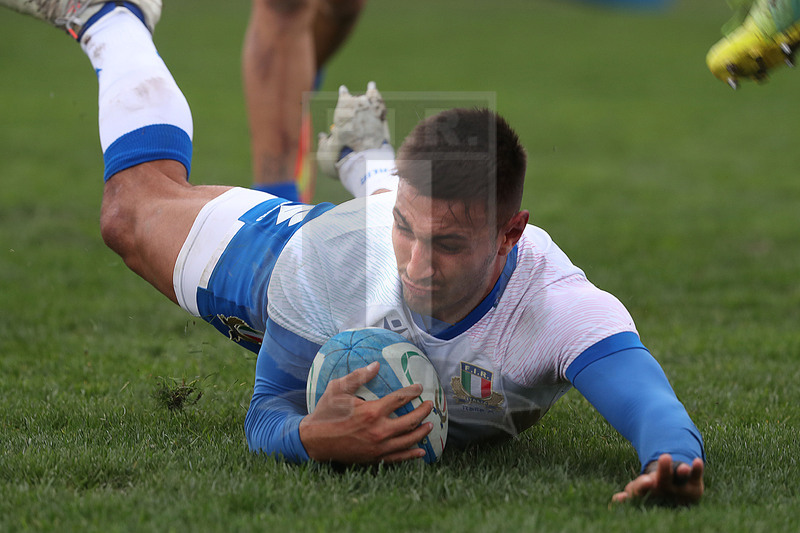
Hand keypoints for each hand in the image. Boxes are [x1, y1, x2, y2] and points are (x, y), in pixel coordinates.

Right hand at [299, 361, 433, 463]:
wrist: (314, 440)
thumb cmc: (326, 412)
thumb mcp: (338, 389)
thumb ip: (358, 376)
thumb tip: (376, 365)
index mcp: (372, 411)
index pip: (400, 399)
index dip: (412, 391)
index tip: (419, 387)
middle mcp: (379, 430)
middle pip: (410, 421)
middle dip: (423, 412)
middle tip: (429, 405)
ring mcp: (378, 447)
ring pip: (408, 440)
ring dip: (421, 432)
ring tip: (430, 425)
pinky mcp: (374, 458)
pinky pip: (398, 458)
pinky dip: (411, 455)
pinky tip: (421, 451)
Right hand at [612, 454, 703, 505]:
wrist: (676, 496)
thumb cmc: (652, 489)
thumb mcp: (640, 489)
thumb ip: (633, 491)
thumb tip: (616, 500)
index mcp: (649, 495)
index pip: (643, 491)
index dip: (642, 487)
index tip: (645, 480)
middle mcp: (665, 493)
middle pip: (664, 482)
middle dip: (664, 472)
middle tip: (663, 460)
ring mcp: (681, 489)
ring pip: (680, 479)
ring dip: (682, 472)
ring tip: (684, 467)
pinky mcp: (694, 485)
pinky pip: (696, 476)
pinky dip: (697, 469)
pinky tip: (698, 461)